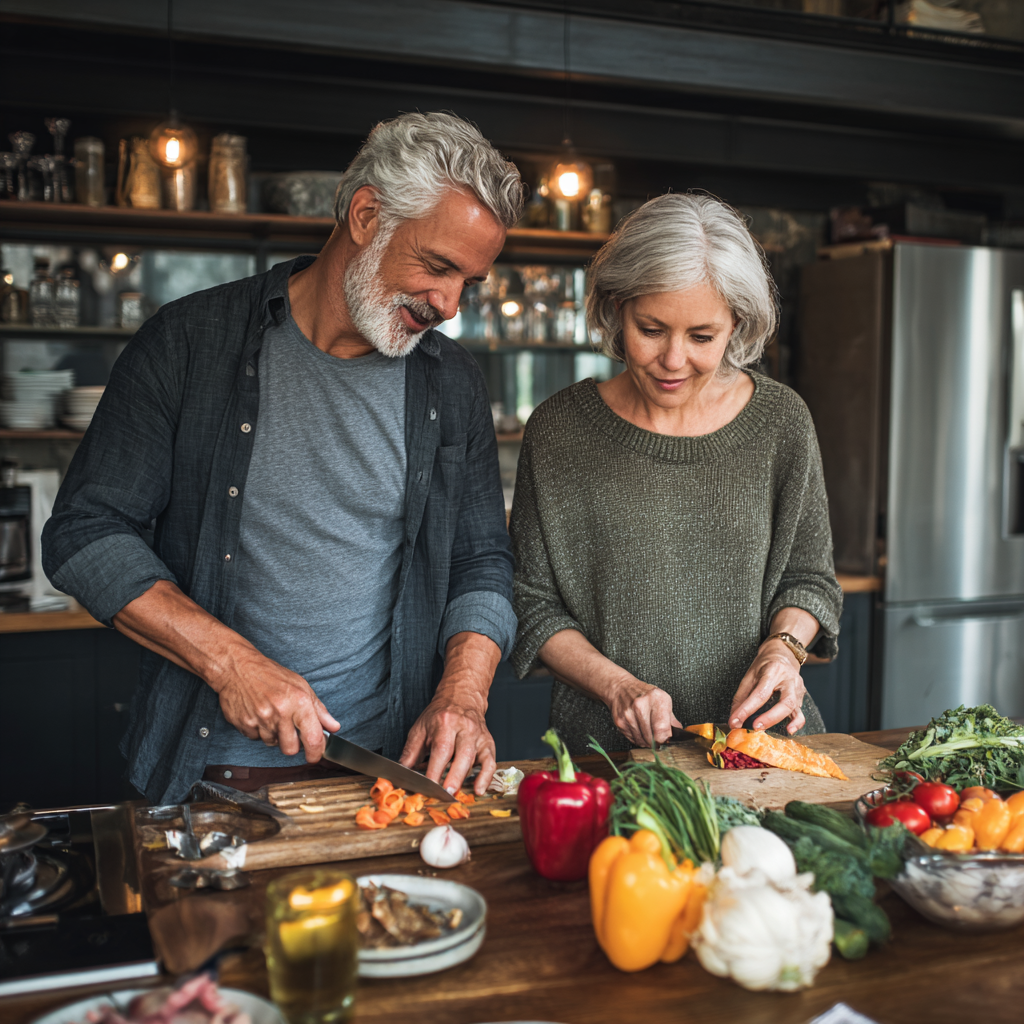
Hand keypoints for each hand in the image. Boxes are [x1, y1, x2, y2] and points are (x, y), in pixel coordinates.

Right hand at [210, 644, 339, 761]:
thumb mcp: (301, 686)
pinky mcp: (244, 725)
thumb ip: (319, 710)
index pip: (313, 738)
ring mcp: (261, 719)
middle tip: (290, 730)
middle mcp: (280, 712)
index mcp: (299, 702)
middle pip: (290, 749)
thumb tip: (334, 727)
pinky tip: (258, 714)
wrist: (238, 668)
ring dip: (274, 735)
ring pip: (272, 744)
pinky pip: (255, 738)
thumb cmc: (271, 675)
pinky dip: (258, 730)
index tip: (315, 756)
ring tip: (271, 715)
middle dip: (292, 745)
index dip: (316, 753)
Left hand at [399, 689, 496, 796]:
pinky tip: (478, 789)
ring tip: (454, 794)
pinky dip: (486, 777)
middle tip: (445, 794)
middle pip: (463, 755)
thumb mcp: (420, 728)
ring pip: (476, 759)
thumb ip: (411, 752)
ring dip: (465, 779)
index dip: (435, 770)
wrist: (461, 697)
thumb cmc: (439, 715)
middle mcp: (465, 728)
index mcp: (445, 722)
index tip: (427, 787)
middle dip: (454, 777)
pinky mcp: (488, 743)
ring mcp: (478, 736)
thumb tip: (402, 773)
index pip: (442, 749)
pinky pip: (491, 762)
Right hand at [605, 675, 681, 747]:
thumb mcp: (662, 700)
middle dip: (656, 741)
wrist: (621, 687)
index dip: (665, 739)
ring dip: (646, 741)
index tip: (667, 740)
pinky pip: (632, 739)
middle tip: (657, 737)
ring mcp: (629, 714)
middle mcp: (641, 705)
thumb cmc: (644, 694)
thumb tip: (678, 735)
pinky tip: (638, 729)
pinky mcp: (620, 722)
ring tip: (647, 731)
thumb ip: (671, 719)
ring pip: (642, 741)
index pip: (662, 729)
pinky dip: (637, 738)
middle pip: (652, 738)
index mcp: (656, 698)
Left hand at [729, 639, 806, 734]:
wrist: (783, 653)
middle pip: (785, 702)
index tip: (735, 721)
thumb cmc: (765, 663)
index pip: (760, 693)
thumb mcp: (750, 674)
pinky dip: (796, 723)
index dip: (746, 709)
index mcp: (774, 670)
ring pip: (794, 708)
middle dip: (769, 717)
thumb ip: (742, 695)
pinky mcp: (801, 696)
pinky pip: (800, 712)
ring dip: (780, 720)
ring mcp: (798, 688)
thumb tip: (734, 716)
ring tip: (767, 730)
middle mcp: (789, 680)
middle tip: (755, 726)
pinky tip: (789, 730)